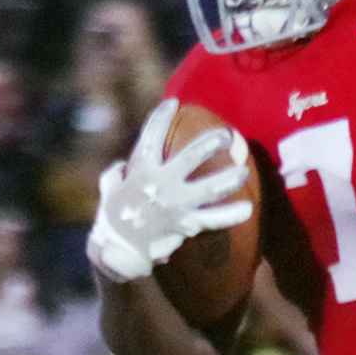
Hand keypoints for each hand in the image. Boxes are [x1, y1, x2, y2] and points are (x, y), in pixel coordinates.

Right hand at [87, 98, 254, 283]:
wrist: (118, 250)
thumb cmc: (112, 219)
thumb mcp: (108, 189)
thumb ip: (115, 174)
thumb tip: (121, 166)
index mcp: (142, 170)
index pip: (152, 135)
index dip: (162, 116)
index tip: (174, 103)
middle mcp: (161, 183)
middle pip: (192, 156)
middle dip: (212, 142)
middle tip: (226, 135)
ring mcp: (176, 204)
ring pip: (210, 188)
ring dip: (230, 177)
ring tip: (243, 171)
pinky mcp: (185, 224)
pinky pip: (213, 219)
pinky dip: (231, 215)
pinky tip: (247, 209)